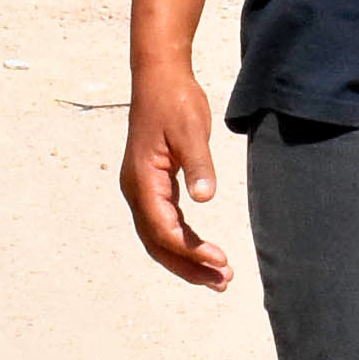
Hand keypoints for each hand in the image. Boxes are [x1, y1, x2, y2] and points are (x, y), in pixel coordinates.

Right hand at [120, 63, 234, 289]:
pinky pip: (164, 222)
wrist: (159, 77)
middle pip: (158, 242)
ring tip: (218, 276)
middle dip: (188, 266)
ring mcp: (141, 188)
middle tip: (222, 282)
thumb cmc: (174, 101)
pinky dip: (183, 241)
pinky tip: (203, 250)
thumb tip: (205, 198)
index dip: (189, 251)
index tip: (220, 261)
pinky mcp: (152, 184)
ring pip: (159, 237)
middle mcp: (136, 189)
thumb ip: (198, 165)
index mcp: (143, 179)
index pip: (163, 229)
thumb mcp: (191, 130)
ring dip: (186, 259)